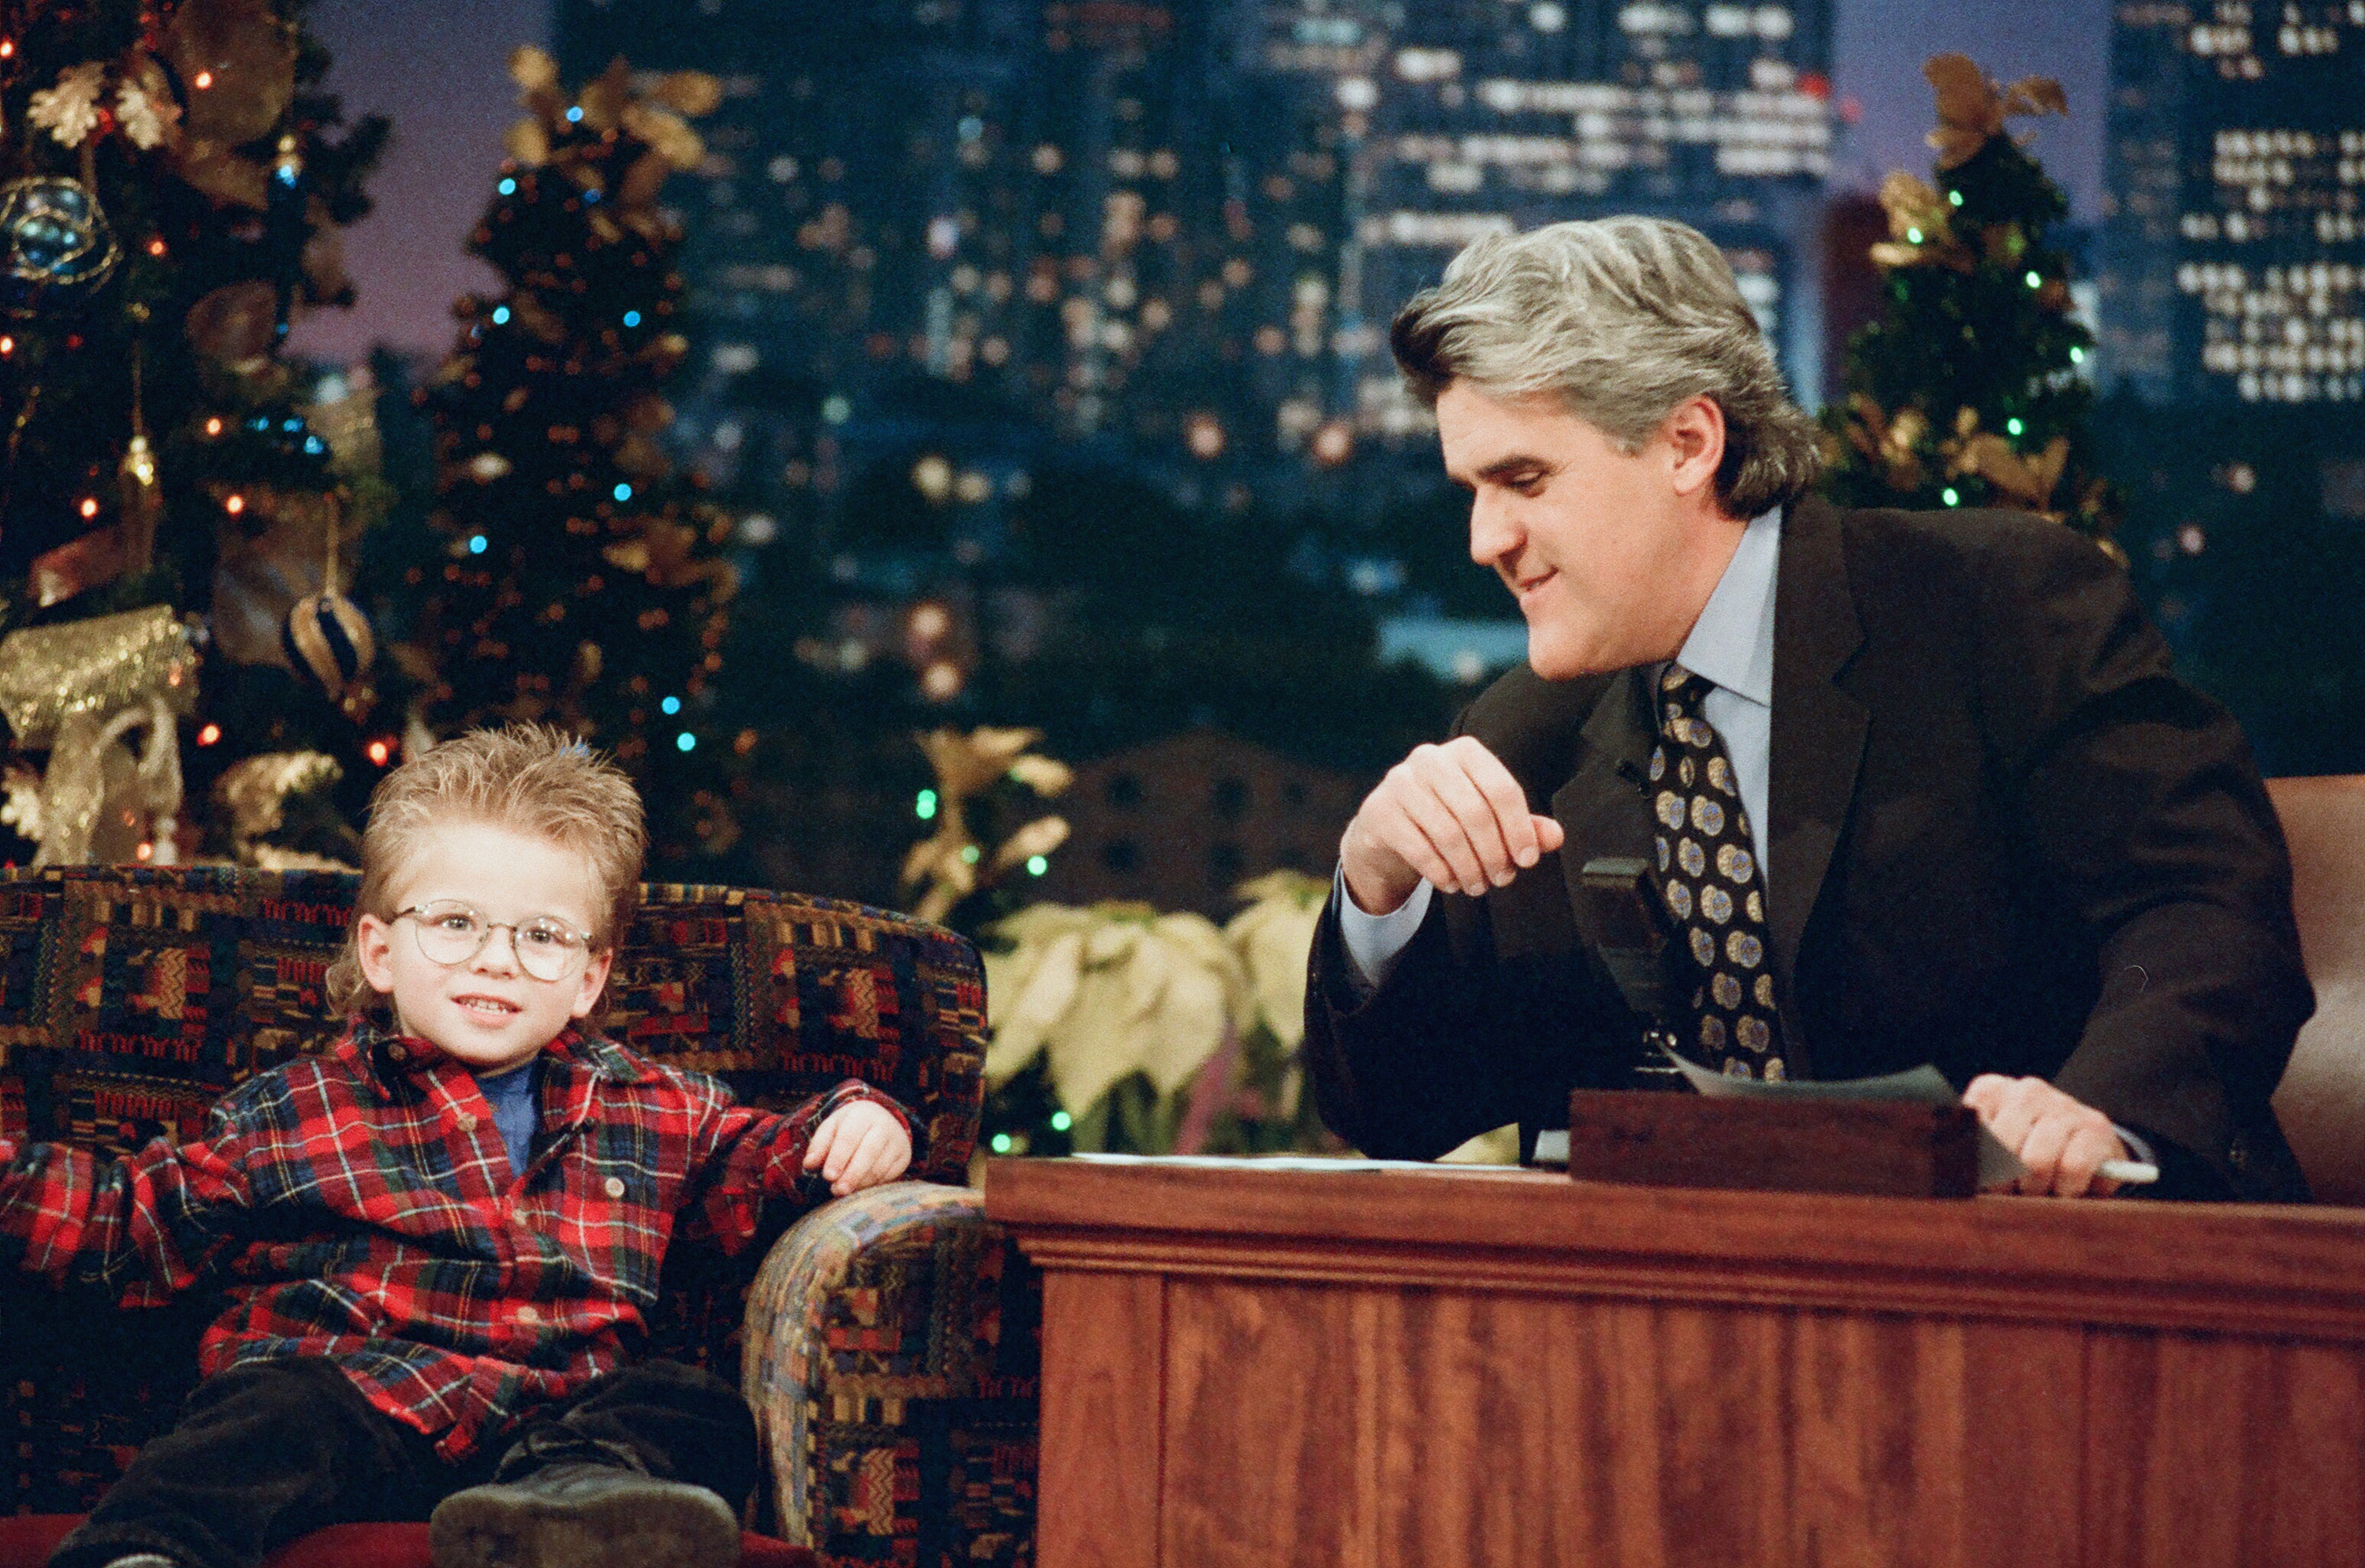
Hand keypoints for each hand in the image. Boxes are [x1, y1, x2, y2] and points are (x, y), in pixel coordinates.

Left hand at [803, 1100, 910, 1196]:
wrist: (880, 1119)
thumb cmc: (849, 1127)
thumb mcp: (831, 1128)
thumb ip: (819, 1145)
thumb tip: (810, 1164)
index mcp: (862, 1114)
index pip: (850, 1137)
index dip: (838, 1158)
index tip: (828, 1176)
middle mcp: (884, 1125)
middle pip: (868, 1152)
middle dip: (851, 1174)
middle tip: (837, 1190)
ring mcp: (897, 1141)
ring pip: (879, 1167)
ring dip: (860, 1183)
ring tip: (843, 1190)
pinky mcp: (904, 1157)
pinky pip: (888, 1176)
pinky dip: (872, 1184)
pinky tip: (859, 1186)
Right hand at [1339, 737, 1565, 914]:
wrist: (1388, 826)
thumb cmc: (1446, 815)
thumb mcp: (1487, 817)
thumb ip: (1522, 825)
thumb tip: (1554, 837)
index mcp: (1465, 753)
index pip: (1501, 789)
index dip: (1519, 828)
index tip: (1527, 859)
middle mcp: (1431, 759)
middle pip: (1475, 813)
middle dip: (1494, 853)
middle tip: (1501, 879)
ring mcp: (1400, 783)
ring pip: (1448, 834)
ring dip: (1469, 868)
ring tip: (1477, 885)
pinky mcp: (1380, 811)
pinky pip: (1418, 849)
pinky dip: (1441, 872)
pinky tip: (1451, 882)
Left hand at [1961, 1074, 2126, 1197]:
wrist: (2087, 1149)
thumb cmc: (2027, 1153)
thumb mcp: (1992, 1149)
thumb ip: (1972, 1155)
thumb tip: (1956, 1178)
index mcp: (1991, 1091)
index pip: (1968, 1130)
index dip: (1976, 1167)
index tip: (1983, 1183)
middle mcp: (2026, 1091)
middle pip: (2002, 1150)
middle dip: (2006, 1184)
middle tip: (2014, 1193)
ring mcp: (2063, 1104)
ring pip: (2036, 1161)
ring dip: (2037, 1189)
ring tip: (2040, 1190)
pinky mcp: (2096, 1125)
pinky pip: (2072, 1167)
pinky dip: (2067, 1188)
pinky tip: (2066, 1188)